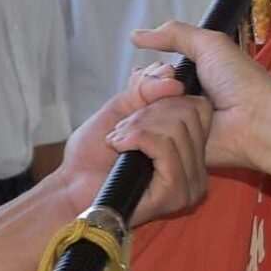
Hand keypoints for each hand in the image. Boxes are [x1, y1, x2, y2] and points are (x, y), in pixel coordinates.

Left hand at [65, 67, 213, 225]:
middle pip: (188, 114)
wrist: (71, 188)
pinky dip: (136, 138)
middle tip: (121, 131)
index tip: (136, 113)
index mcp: (190, 151)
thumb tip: (174, 77)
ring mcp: (189, 185)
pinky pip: (165, 147)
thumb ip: (148, 88)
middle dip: (147, 113)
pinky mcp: (174, 193)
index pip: (200, 107)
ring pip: (176, 129)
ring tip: (117, 141)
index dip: (165, 100)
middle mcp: (196, 169)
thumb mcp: (122, 109)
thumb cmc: (93, 155)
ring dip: (137, 127)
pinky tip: (118, 147)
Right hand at [132, 23, 270, 183]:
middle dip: (147, 87)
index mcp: (188, 82)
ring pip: (140, 115)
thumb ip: (174, 34)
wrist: (256, 118)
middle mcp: (180, 104)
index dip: (147, 74)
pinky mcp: (176, 148)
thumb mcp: (209, 44)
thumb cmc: (243, 82)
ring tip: (175, 102)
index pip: (148, 79)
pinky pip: (149, 137)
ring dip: (151, 105)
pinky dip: (154, 127)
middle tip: (174, 87)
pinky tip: (169, 121)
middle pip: (139, 96)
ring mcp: (177, 127)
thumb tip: (137, 35)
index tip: (162, 71)